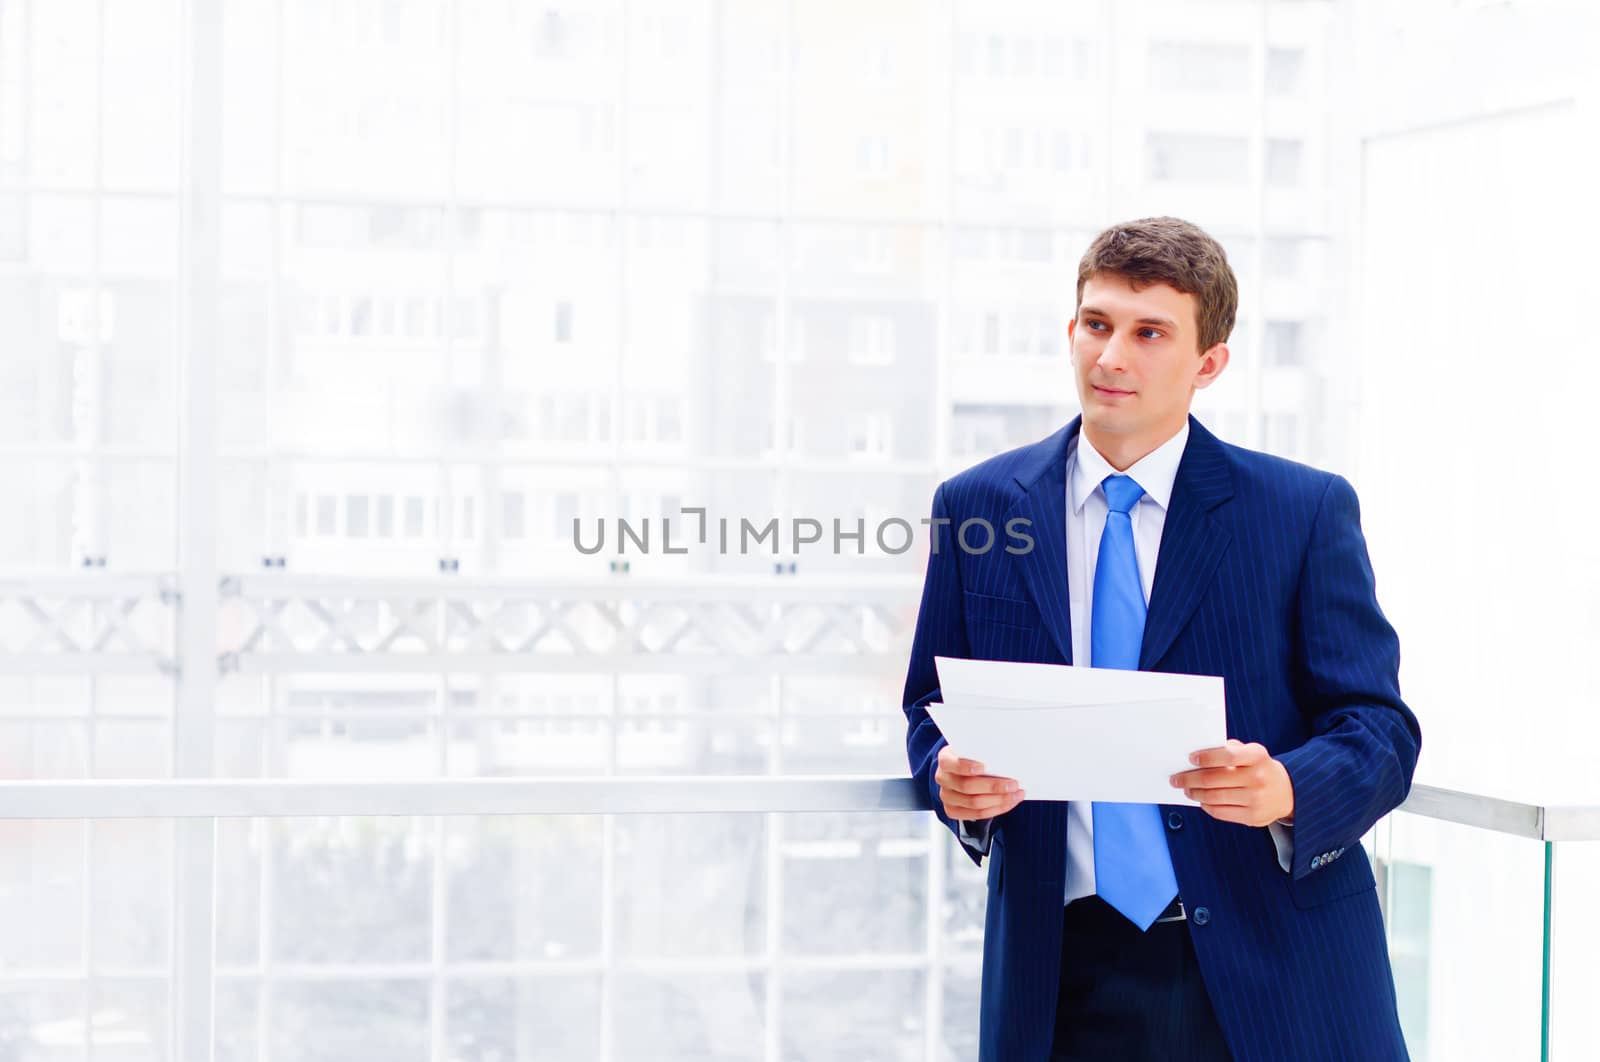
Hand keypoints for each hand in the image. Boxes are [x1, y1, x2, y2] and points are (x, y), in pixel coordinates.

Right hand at [935, 745, 1024, 821]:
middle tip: (1013, 784)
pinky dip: (996, 809)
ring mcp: (946, 796)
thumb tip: (1005, 757)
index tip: (984, 766)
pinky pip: (976, 814)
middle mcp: (942, 778)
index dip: (966, 766)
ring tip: (1016, 794)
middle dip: (993, 786)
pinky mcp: (952, 810)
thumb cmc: (973, 757)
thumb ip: (984, 752)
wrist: (963, 770)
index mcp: (945, 759)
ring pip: (974, 803)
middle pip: (967, 786)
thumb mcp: (974, 749)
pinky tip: (1009, 803)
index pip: (951, 763)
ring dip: (999, 800)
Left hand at [1170, 739, 1294, 826]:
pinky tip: (1201, 801)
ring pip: (1214, 797)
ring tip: (1186, 789)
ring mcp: (1256, 799)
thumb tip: (1196, 756)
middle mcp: (1258, 778)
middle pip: (1214, 779)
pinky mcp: (1253, 817)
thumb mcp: (1250, 752)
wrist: (1288, 792)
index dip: (1206, 757)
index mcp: (1257, 756)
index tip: (1190, 759)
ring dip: (1195, 793)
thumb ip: (1228, 750)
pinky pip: (1221, 812)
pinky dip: (1206, 806)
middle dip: (1190, 779)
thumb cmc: (1260, 768)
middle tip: (1177, 778)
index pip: (1227, 755)